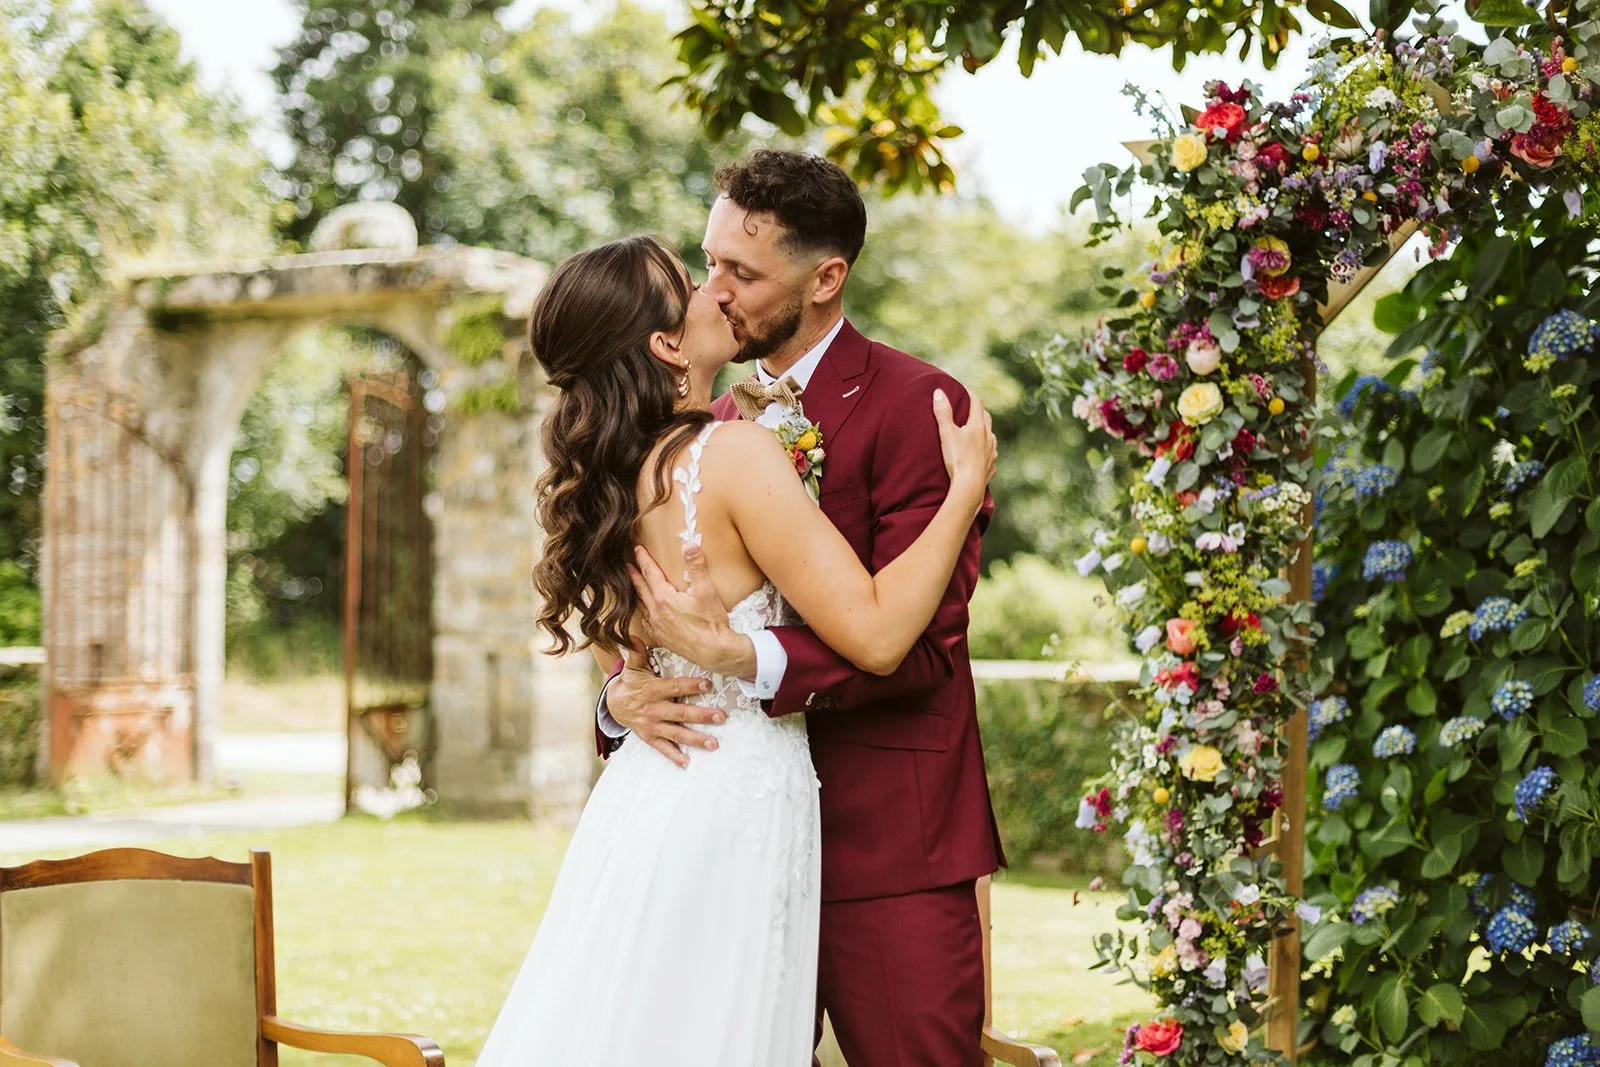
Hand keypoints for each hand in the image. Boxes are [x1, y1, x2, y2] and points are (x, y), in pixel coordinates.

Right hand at [609, 649, 724, 768]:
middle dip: (701, 716)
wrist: (613, 705)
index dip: (691, 686)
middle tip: (721, 717)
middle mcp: (653, 710)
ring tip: (713, 744)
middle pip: (680, 714)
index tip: (708, 683)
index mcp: (652, 691)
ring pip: (676, 734)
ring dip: (695, 740)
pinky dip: (675, 756)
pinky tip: (688, 762)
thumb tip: (634, 635)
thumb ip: (637, 652)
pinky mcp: (650, 738)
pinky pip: (663, 749)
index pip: (674, 688)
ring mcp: (652, 726)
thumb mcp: (633, 667)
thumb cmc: (630, 683)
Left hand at [629, 543, 756, 677]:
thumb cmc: (712, 623)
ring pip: (641, 605)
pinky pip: (646, 621)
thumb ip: (697, 566)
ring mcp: (657, 627)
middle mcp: (656, 612)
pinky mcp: (661, 638)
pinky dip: (643, 611)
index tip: (637, 550)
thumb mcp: (707, 590)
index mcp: (664, 598)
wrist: (715, 653)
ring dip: (637, 592)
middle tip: (627, 564)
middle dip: (634, 574)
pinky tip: (646, 611)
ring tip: (634, 584)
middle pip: (641, 588)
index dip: (643, 559)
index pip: (650, 573)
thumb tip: (689, 545)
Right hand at [933, 388, 996, 503]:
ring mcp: (992, 451)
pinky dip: (985, 449)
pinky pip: (990, 453)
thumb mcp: (946, 434)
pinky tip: (979, 454)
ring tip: (974, 432)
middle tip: (969, 409)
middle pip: (986, 418)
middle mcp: (989, 436)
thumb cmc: (957, 459)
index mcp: (978, 426)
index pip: (976, 403)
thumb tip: (939, 392)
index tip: (963, 389)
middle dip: (978, 411)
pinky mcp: (992, 465)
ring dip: (983, 431)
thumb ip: (943, 413)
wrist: (970, 486)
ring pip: (990, 435)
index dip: (970, 394)